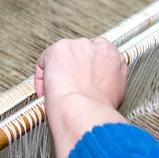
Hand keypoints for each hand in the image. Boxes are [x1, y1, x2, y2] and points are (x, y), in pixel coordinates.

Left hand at [35, 37, 127, 157]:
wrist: (84, 111)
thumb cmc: (98, 109)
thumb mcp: (116, 93)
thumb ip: (108, 81)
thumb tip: (99, 85)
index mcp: (112, 56)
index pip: (98, 53)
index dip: (86, 67)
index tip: (80, 79)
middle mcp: (97, 47)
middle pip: (80, 52)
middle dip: (72, 67)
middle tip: (68, 86)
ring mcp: (78, 46)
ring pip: (62, 55)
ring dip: (57, 70)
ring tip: (56, 91)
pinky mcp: (60, 48)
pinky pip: (45, 60)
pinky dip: (42, 75)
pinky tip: (46, 90)